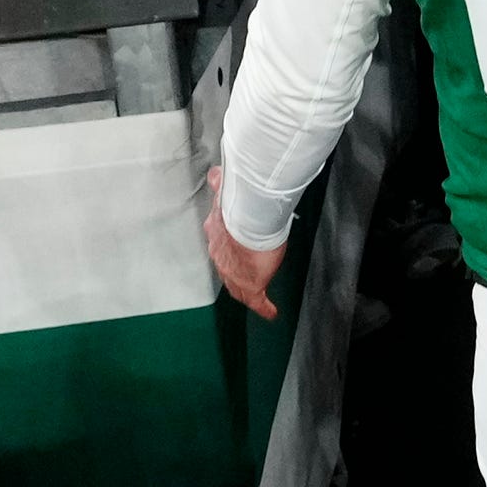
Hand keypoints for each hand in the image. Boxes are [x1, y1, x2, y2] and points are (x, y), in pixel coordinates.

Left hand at [204, 173, 288, 315]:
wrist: (247, 224)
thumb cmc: (241, 207)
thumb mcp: (226, 191)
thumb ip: (220, 184)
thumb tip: (216, 174)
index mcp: (216, 232)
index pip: (219, 241)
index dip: (225, 245)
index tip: (231, 247)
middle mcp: (220, 254)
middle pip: (225, 264)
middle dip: (231, 267)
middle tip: (243, 269)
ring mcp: (233, 273)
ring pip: (236, 284)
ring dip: (244, 286)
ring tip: (255, 292)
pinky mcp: (250, 286)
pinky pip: (256, 301)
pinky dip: (264, 307)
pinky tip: (270, 312)